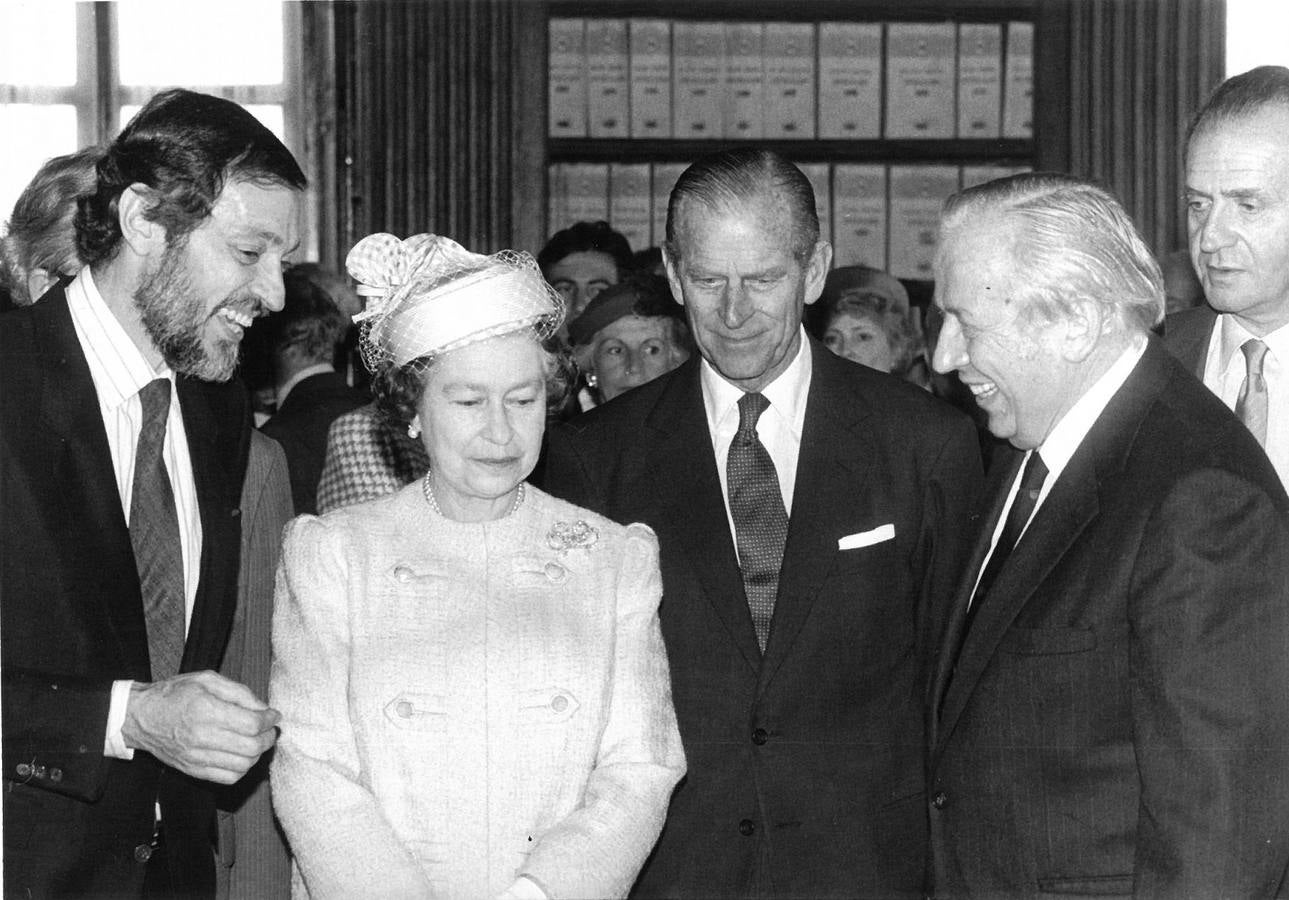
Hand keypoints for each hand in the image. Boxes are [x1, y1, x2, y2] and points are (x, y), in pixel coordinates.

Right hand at [121, 670, 280, 784]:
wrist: (140, 717)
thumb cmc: (173, 694)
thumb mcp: (207, 680)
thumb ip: (239, 692)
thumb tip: (263, 708)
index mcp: (206, 710)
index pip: (252, 724)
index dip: (269, 720)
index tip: (273, 715)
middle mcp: (201, 737)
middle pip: (251, 747)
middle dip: (268, 738)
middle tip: (269, 729)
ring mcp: (196, 757)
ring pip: (243, 766)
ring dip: (257, 754)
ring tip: (256, 741)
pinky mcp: (192, 770)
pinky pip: (228, 778)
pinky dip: (242, 768)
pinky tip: (241, 755)